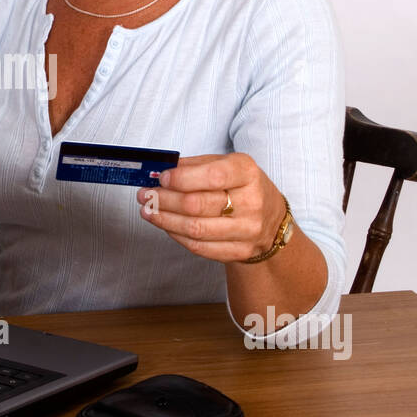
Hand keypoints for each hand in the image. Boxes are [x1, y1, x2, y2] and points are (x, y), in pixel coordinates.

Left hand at [135, 153, 284, 263]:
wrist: (271, 219)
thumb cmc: (242, 187)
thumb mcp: (226, 165)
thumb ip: (194, 166)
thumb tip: (159, 170)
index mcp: (247, 173)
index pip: (213, 176)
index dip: (182, 178)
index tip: (161, 178)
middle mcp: (252, 202)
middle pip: (197, 205)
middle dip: (164, 200)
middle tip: (145, 195)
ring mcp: (247, 230)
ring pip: (195, 229)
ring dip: (164, 220)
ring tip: (148, 210)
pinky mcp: (240, 251)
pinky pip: (199, 247)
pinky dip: (176, 236)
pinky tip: (165, 225)